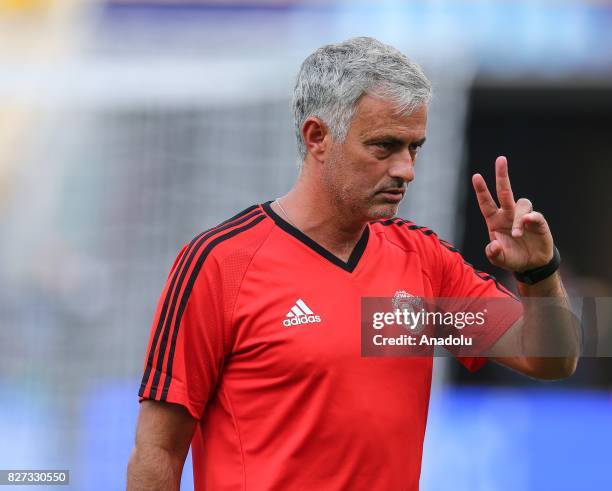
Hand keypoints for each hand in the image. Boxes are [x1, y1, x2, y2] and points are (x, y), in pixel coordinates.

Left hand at [472, 156, 553, 271]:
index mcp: (494, 220)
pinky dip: (531, 218)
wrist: (531, 264)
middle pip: (504, 191)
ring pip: (521, 205)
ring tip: (517, 234)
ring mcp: (523, 216)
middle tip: (500, 159)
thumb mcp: (498, 259)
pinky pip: (535, 215)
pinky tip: (529, 223)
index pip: (486, 203)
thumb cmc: (512, 257)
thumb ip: (493, 254)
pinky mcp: (538, 221)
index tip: (476, 176)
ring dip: (518, 219)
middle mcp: (508, 214)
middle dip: (502, 175)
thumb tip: (494, 245)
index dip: (481, 190)